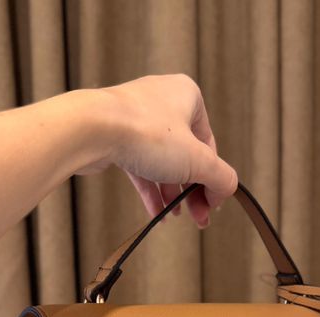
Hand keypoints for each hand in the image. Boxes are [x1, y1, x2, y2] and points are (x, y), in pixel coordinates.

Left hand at [75, 75, 237, 227]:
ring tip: (176, 216)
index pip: (209, 145)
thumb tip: (228, 189)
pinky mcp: (116, 137)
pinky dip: (150, 191)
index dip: (213, 178)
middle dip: (193, 190)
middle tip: (198, 218)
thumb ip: (221, 177)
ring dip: (172, 193)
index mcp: (187, 96)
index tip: (211, 205)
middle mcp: (163, 102)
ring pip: (163, 163)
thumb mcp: (197, 161)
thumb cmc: (146, 134)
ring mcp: (137, 119)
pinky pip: (140, 167)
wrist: (91, 130)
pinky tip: (157, 214)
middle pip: (187, 155)